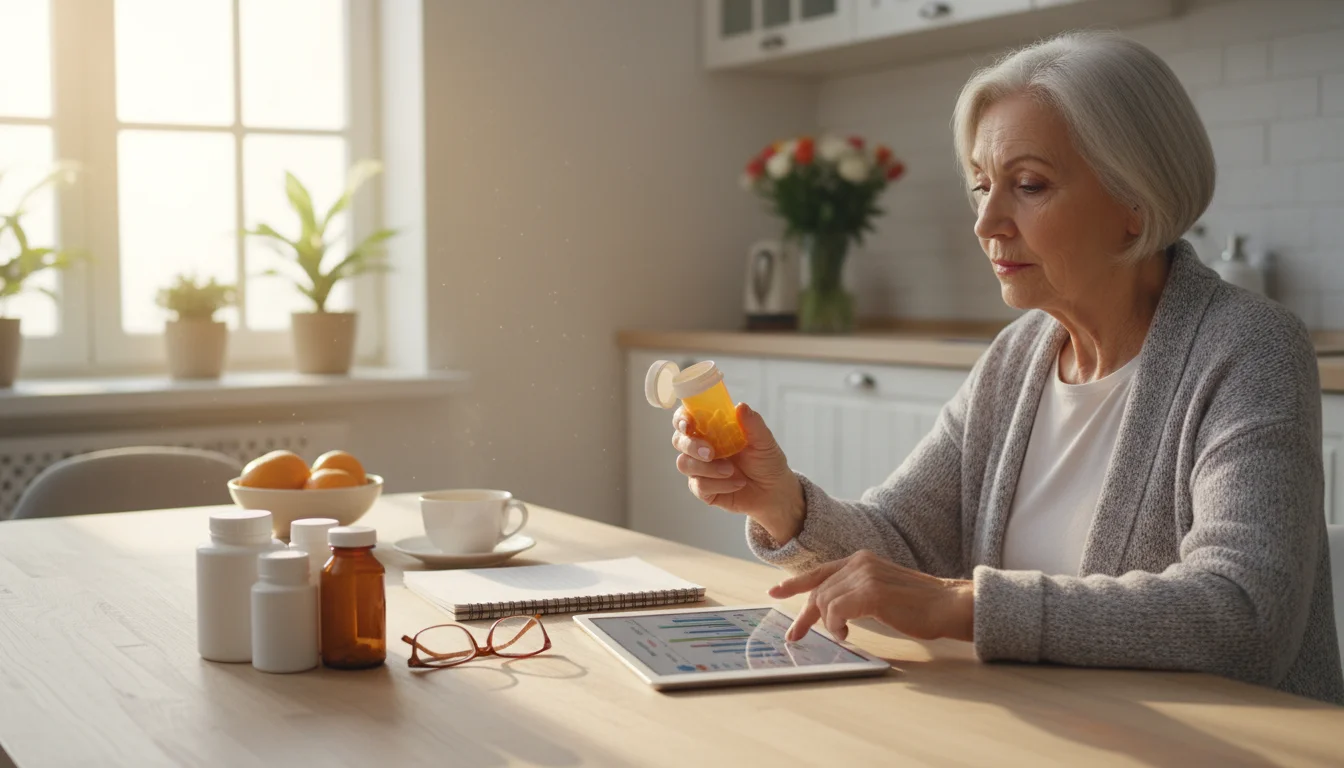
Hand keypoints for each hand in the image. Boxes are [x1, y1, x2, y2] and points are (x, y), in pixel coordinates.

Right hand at [671, 402, 803, 543]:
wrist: (774, 491)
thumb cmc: (767, 461)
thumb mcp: (764, 441)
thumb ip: (753, 424)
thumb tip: (741, 406)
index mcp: (712, 430)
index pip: (686, 419)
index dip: (681, 419)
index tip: (688, 424)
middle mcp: (701, 447)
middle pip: (679, 441)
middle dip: (691, 445)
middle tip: (710, 453)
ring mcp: (700, 469)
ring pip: (684, 464)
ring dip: (707, 468)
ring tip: (731, 471)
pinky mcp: (703, 489)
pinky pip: (699, 486)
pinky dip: (719, 485)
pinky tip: (737, 484)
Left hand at [768, 550, 973, 642]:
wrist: (948, 604)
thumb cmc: (918, 604)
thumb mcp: (880, 590)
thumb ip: (856, 592)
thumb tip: (830, 610)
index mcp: (860, 559)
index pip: (820, 571)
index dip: (795, 583)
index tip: (775, 592)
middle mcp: (859, 562)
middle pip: (817, 590)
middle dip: (805, 616)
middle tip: (796, 636)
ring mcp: (864, 575)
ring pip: (824, 602)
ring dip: (827, 623)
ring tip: (842, 634)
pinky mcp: (871, 593)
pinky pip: (836, 612)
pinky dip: (836, 626)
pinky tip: (846, 634)